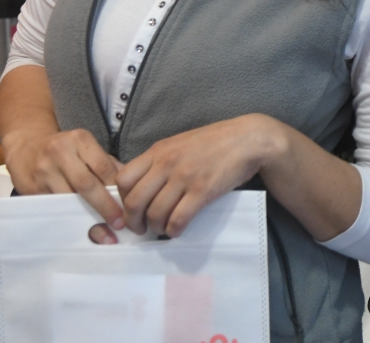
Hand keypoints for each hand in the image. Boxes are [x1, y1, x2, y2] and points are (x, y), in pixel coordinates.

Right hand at [2, 128, 124, 229]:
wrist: (26, 146)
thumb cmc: (64, 149)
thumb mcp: (85, 147)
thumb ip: (106, 164)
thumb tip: (129, 186)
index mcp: (80, 140)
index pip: (103, 167)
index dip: (117, 188)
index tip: (128, 206)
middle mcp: (61, 153)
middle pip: (87, 184)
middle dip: (104, 206)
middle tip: (118, 223)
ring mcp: (44, 171)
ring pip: (69, 198)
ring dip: (87, 217)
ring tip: (104, 233)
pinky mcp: (31, 187)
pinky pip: (54, 206)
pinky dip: (69, 218)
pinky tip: (80, 228)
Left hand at [115, 114, 286, 236]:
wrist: (247, 140)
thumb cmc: (215, 142)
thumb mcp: (180, 143)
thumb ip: (160, 160)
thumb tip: (142, 185)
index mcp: (158, 151)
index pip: (123, 179)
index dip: (121, 199)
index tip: (129, 210)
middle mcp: (166, 164)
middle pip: (134, 201)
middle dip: (133, 222)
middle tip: (140, 229)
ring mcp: (184, 178)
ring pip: (155, 214)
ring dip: (155, 228)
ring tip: (161, 230)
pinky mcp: (202, 191)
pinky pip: (178, 219)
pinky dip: (173, 230)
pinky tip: (177, 230)